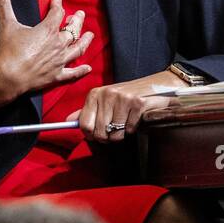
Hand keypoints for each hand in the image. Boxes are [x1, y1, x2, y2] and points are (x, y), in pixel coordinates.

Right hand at [0, 0, 93, 97]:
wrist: (9, 76)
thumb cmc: (9, 50)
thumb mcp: (6, 25)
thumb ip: (4, 6)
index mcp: (48, 30)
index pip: (57, 13)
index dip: (58, 5)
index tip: (58, 0)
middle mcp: (58, 44)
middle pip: (72, 30)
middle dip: (77, 21)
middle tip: (80, 15)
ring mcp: (59, 60)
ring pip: (78, 49)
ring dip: (85, 41)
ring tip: (90, 35)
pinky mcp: (57, 75)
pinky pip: (73, 73)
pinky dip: (81, 71)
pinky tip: (88, 68)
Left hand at [67, 72, 183, 141]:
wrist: (155, 85)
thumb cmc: (126, 96)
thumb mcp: (104, 100)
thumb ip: (87, 111)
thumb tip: (67, 121)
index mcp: (95, 94)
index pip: (84, 124)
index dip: (91, 134)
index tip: (97, 134)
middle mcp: (107, 94)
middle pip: (100, 132)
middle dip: (108, 137)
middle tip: (114, 130)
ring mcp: (123, 98)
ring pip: (115, 134)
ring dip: (122, 134)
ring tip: (125, 122)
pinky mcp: (138, 104)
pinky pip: (129, 129)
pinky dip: (133, 128)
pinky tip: (135, 118)